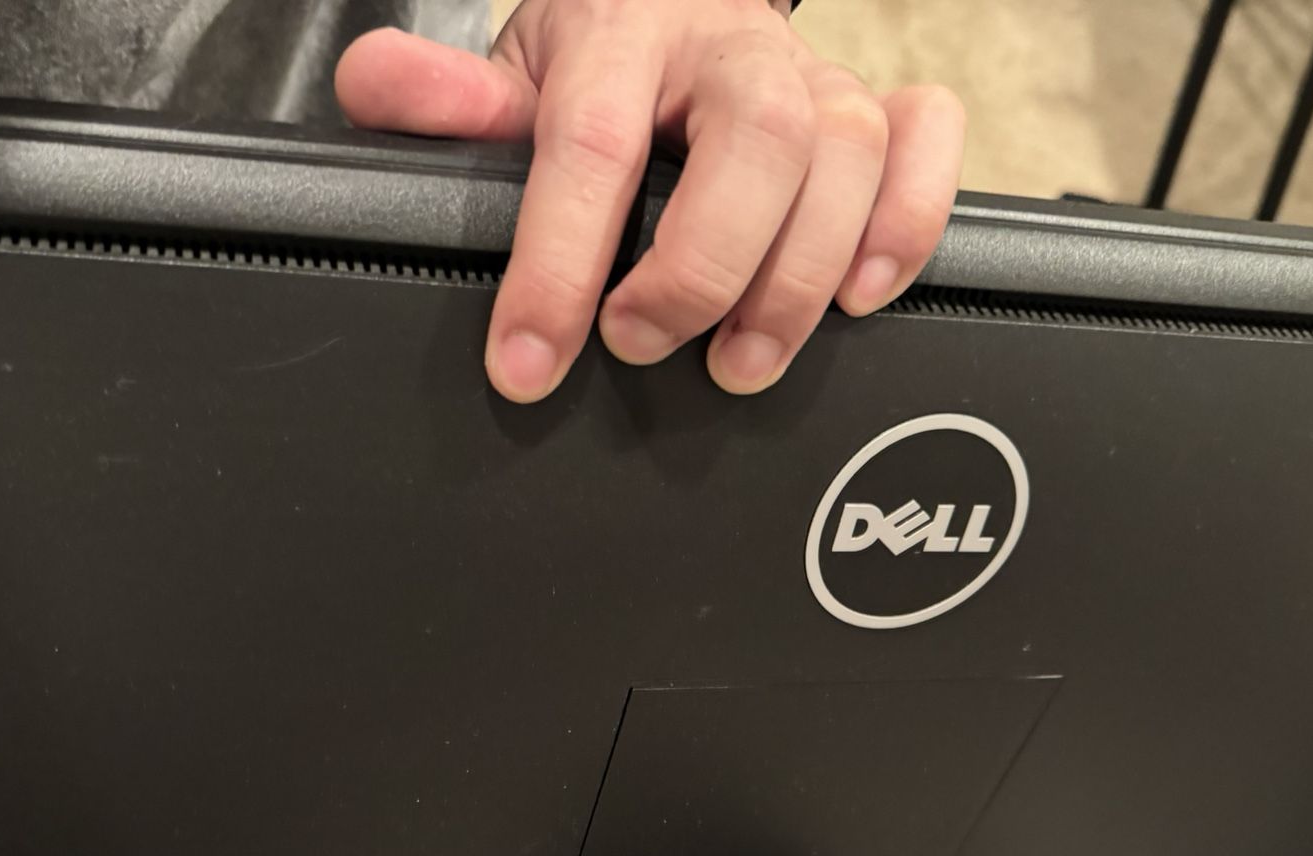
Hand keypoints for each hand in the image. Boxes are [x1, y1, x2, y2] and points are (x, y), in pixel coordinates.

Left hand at [335, 0, 964, 402]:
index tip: (526, 363)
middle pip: (760, 139)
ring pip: (850, 153)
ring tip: (739, 364)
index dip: (558, 264)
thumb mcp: (508, 74)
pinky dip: (911, 220)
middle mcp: (734, 46)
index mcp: (622, 26)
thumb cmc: (594, 62)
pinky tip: (863, 295)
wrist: (674, 8)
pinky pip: (929, 140)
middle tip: (641, 346)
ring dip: (802, 277)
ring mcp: (816, 76)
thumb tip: (383, 90)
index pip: (594, 144)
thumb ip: (445, 96)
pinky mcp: (879, 108)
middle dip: (703, 265)